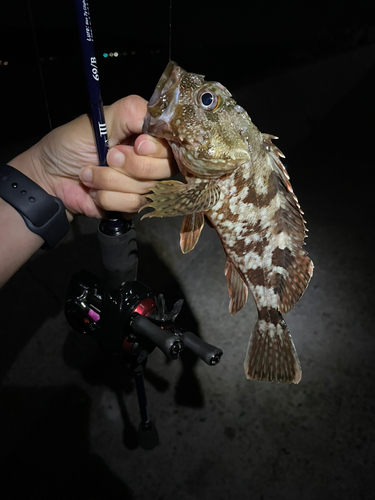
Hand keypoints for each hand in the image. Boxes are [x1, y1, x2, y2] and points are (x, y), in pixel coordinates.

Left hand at [9, 95, 176, 219]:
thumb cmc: (70, 145)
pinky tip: (95, 191)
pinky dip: (108, 197)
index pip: (172, 142)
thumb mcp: (99, 120)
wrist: (48, 178)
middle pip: (164, 167)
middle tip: (107, 156)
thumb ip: (130, 113)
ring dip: (111, 181)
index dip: (157, 147)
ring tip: (90, 173)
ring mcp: (141, 185)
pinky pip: (133, 205)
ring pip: (145, 188)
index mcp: (144, 135)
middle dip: (130, 165)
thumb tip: (159, 117)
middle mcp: (148, 160)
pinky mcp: (131, 206)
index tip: (137, 145)